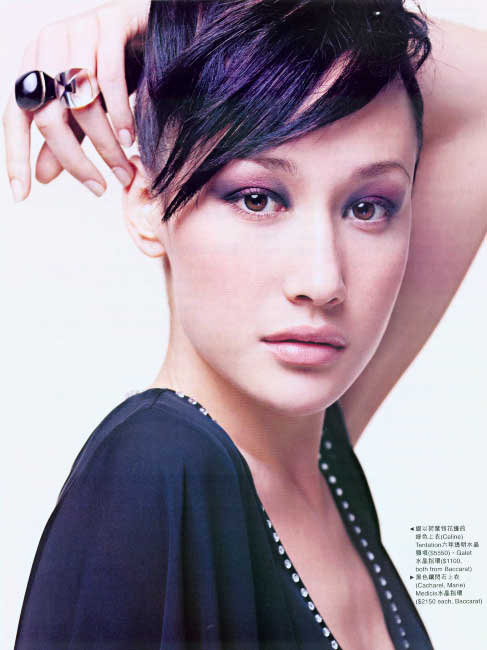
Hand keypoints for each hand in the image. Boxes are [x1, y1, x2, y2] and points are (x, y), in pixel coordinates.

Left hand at [3, 0, 149, 200]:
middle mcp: (46, 45)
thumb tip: (42, 176)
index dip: (15, 157)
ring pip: (83, 103)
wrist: (152, 25)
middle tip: (100, 189)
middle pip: (50, 117)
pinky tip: (132, 139)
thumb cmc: (116, 68)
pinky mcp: (108, 23)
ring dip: (106, 146)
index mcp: (32, 66)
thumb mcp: (86, 109)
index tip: (22, 195)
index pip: (14, 117)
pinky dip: (121, 114)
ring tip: (124, 170)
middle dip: (76, 161)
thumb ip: (65, 138)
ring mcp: (76, 31)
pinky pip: (110, 78)